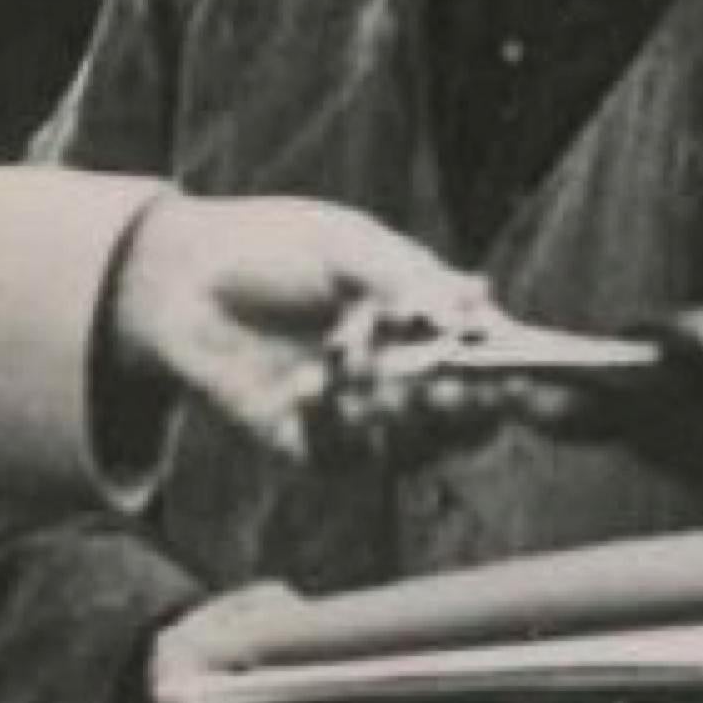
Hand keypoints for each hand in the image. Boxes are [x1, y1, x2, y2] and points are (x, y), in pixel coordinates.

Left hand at [99, 193, 486, 462]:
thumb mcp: (347, 245)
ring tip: (349, 359)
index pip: (497, 366)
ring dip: (389, 408)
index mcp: (435, 327)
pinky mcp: (314, 450)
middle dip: (457, 405)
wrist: (185, 280)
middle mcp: (411, 381)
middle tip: (435, 379)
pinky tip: (306, 385)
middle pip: (467, 423)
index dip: (518, 378)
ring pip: (411, 447)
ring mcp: (366, 421)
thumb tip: (475, 303)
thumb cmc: (277, 250)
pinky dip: (330, 424)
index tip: (515, 374)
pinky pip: (343, 458)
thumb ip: (408, 276)